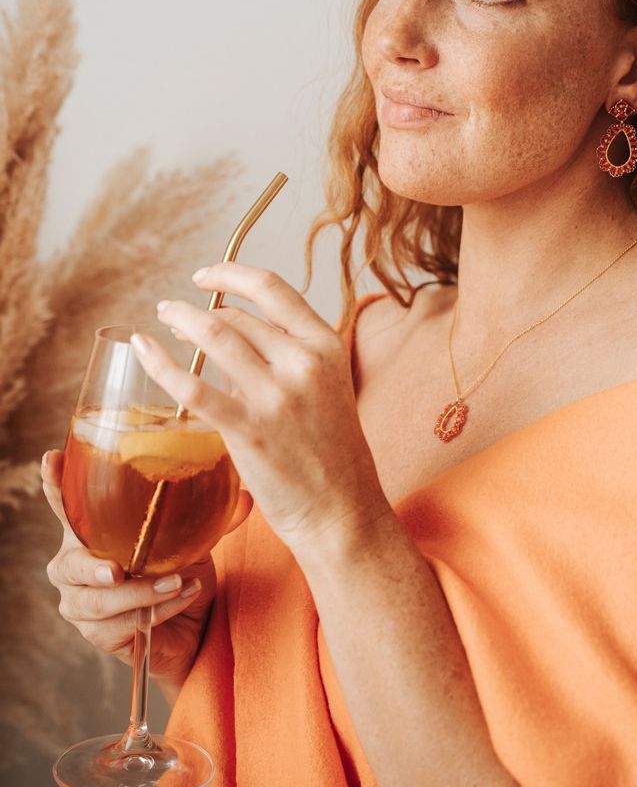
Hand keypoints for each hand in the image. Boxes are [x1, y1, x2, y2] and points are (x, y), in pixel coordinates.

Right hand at [42, 449, 252, 686]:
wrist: (193, 630)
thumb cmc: (181, 576)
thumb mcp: (195, 542)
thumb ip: (212, 521)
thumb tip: (245, 498)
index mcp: (92, 531)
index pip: (66, 504)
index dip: (55, 482)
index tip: (52, 458)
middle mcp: (76, 565)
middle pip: (70, 564)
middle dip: (94, 568)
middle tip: (117, 571)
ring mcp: (81, 601)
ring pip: (99, 600)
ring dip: (142, 593)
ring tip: (176, 583)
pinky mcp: (96, 633)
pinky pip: (122, 623)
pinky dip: (157, 610)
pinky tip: (181, 599)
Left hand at [130, 264, 391, 559]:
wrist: (342, 512)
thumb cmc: (333, 456)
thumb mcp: (329, 389)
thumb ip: (291, 358)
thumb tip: (239, 338)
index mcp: (326, 347)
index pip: (273, 288)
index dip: (231, 274)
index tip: (205, 276)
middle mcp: (302, 363)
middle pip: (236, 317)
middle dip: (197, 311)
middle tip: (175, 315)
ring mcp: (276, 396)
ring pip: (213, 335)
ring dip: (179, 320)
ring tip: (163, 321)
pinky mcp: (248, 430)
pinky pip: (193, 386)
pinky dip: (162, 363)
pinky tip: (144, 349)